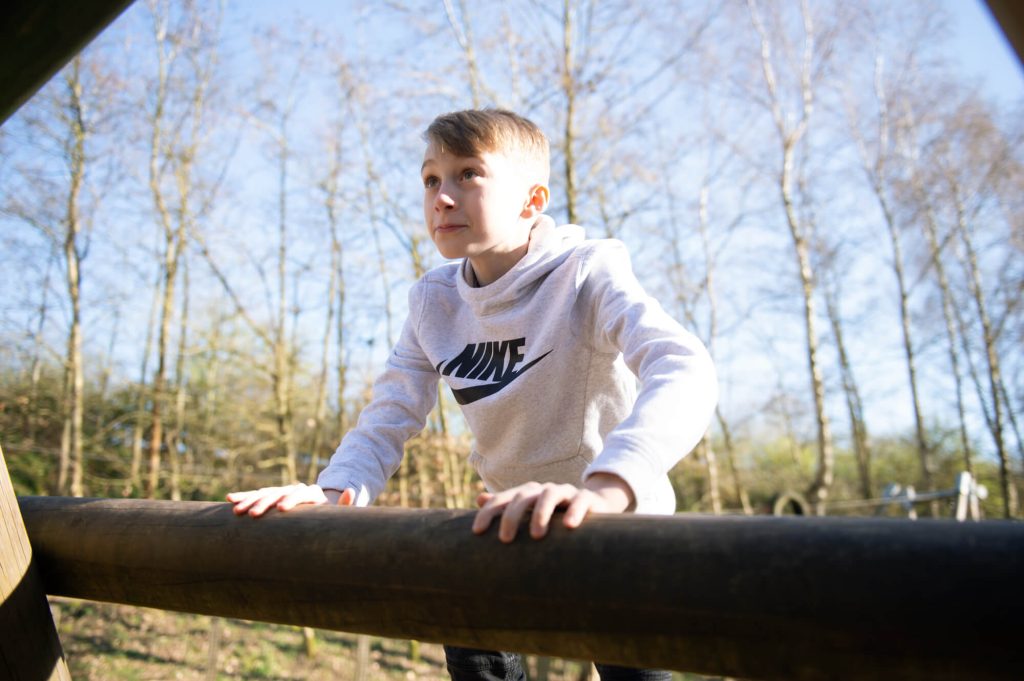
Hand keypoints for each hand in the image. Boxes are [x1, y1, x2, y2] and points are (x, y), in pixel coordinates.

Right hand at [226, 483, 354, 516]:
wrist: (325, 507)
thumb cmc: (333, 516)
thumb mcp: (342, 512)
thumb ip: (345, 504)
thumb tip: (350, 491)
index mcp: (313, 494)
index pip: (301, 493)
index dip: (292, 500)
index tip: (281, 509)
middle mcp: (296, 489)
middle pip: (280, 493)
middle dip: (265, 503)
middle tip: (253, 515)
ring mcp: (284, 491)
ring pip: (265, 493)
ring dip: (250, 500)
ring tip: (236, 510)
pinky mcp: (274, 496)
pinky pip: (257, 495)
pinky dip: (244, 497)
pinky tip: (229, 499)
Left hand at [471, 473, 634, 542]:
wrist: (593, 507)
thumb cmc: (555, 516)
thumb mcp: (529, 514)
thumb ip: (506, 508)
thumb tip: (479, 498)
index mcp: (526, 495)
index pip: (502, 499)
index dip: (488, 512)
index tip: (477, 532)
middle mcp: (542, 490)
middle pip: (522, 496)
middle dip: (511, 516)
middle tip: (505, 540)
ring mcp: (565, 492)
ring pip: (549, 495)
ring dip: (540, 513)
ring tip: (536, 535)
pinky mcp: (586, 498)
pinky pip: (580, 500)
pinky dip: (575, 511)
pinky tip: (570, 526)